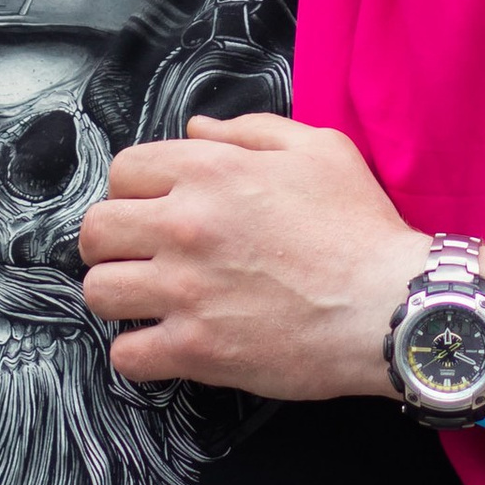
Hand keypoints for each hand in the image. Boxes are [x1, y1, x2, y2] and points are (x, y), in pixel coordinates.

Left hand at [80, 114, 423, 400]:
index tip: (152, 207)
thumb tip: (195, 130)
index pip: (123, 171)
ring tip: (147, 298)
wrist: (388, 305)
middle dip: (112, 240)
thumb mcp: (316, 149)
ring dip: (119, 293)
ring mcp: (185, 290)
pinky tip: (164, 343)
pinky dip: (139, 351)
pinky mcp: (196, 349)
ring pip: (100, 291)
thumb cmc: (358, 224)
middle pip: (96, 230)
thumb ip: (249, 130)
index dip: (134, 188)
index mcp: (210, 171)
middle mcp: (185, 225)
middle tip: (140, 253)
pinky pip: (126, 355)